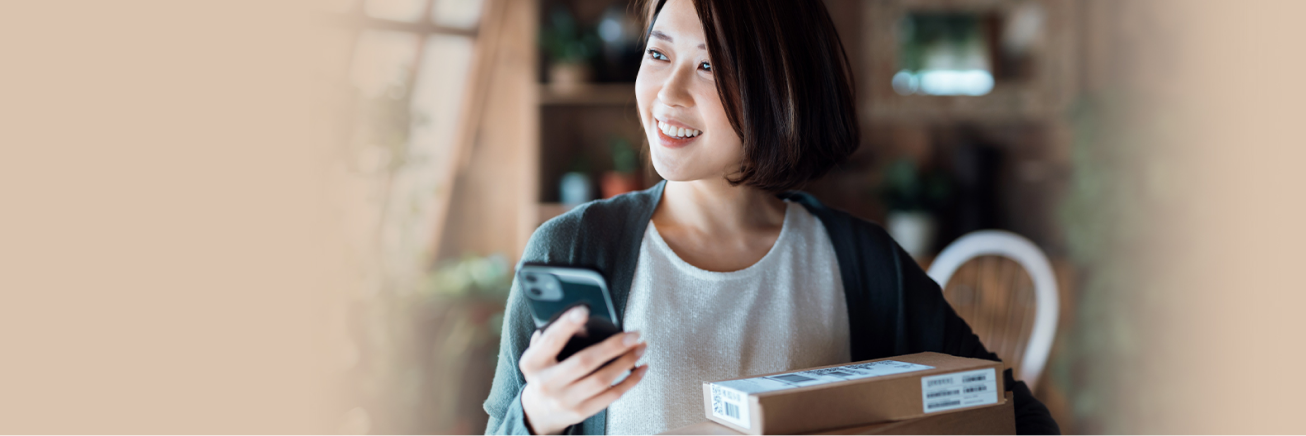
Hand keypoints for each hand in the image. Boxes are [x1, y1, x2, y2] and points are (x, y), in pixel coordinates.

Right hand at [519, 306, 648, 435]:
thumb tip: (580, 320)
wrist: (540, 411)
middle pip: (584, 362)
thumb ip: (552, 337)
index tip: (583, 310)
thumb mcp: (539, 355)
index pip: (551, 341)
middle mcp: (547, 383)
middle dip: (612, 346)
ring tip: (640, 348)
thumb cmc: (545, 373)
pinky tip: (640, 369)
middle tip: (632, 334)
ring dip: (626, 362)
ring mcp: (565, 400)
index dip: (567, 325)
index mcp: (533, 363)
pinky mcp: (581, 411)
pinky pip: (611, 396)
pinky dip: (630, 381)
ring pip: (601, 379)